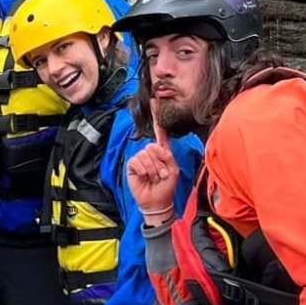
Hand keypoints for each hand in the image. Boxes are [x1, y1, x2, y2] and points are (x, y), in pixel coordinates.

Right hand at [127, 100, 180, 217]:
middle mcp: (150, 153)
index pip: (160, 134)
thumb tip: (157, 147)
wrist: (156, 202)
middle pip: (153, 147)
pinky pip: (136, 161)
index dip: (157, 119)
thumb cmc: (166, 187)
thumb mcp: (173, 170)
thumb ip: (168, 156)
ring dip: (152, 170)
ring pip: (145, 155)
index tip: (155, 102)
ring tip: (154, 178)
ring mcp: (140, 159)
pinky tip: (145, 177)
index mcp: (162, 152)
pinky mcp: (132, 166)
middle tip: (162, 174)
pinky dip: (142, 171)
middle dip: (159, 163)